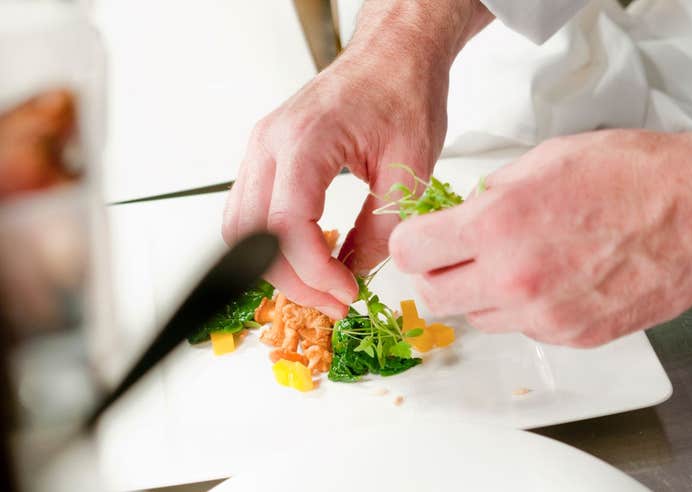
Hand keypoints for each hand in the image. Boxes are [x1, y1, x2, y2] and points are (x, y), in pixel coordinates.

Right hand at [222, 0, 492, 318]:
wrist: (393, 55)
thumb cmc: (404, 91)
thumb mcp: (410, 167)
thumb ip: (381, 227)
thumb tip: (356, 273)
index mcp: (306, 141)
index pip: (287, 225)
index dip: (314, 272)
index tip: (347, 293)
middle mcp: (270, 144)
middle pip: (250, 236)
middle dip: (291, 280)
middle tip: (336, 302)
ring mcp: (262, 149)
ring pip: (241, 229)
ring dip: (278, 267)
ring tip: (324, 286)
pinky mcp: (268, 157)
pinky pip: (253, 213)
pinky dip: (274, 245)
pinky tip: (312, 256)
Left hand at [389, 119, 691, 346]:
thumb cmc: (637, 175)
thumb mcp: (545, 160)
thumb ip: (491, 194)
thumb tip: (464, 216)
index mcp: (499, 225)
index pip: (410, 253)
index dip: (411, 243)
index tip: (421, 239)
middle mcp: (516, 280)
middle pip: (433, 298)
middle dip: (437, 275)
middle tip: (456, 255)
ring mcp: (547, 317)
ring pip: (478, 319)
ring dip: (483, 294)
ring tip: (520, 261)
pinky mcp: (577, 337)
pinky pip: (526, 329)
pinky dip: (528, 308)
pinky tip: (558, 276)